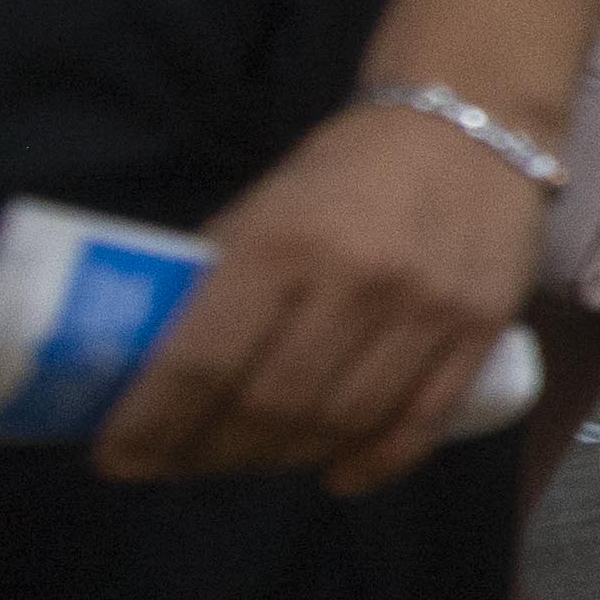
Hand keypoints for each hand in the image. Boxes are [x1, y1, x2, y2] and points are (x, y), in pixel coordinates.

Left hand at [93, 103, 542, 493]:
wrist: (472, 123)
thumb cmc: (349, 167)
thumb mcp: (265, 205)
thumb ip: (221, 280)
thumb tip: (157, 367)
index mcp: (282, 242)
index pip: (203, 360)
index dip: (154, 423)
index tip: (118, 459)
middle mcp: (356, 282)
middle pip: (271, 408)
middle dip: (211, 451)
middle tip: (179, 462)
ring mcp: (426, 312)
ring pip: (340, 424)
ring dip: (282, 460)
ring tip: (249, 460)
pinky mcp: (481, 331)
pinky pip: (419, 424)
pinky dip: (371, 465)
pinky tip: (336, 477)